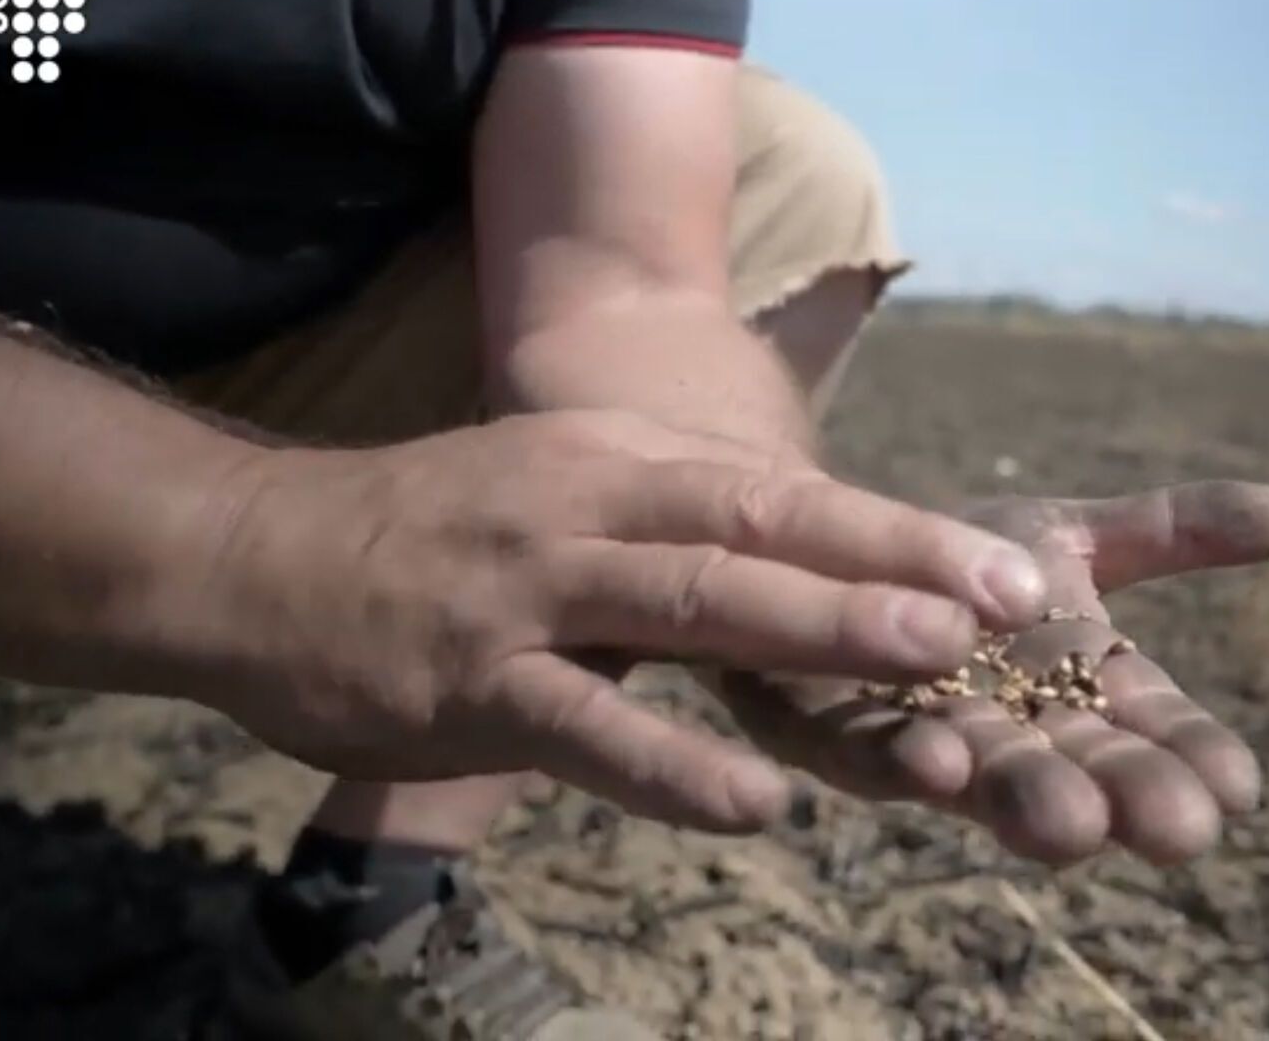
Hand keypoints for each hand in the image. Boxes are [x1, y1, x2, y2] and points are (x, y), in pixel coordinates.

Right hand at [181, 409, 1048, 829]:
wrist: (257, 557)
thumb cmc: (437, 533)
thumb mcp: (565, 491)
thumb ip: (676, 524)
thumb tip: (811, 564)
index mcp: (619, 463)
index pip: (781, 493)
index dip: (900, 532)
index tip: (1011, 574)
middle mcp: (587, 511)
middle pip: (759, 530)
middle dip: (889, 567)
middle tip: (1007, 609)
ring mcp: (528, 594)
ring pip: (688, 607)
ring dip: (812, 633)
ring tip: (924, 667)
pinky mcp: (472, 683)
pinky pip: (586, 728)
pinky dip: (673, 766)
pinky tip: (757, 806)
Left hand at [715, 481, 1268, 865]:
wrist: (831, 551)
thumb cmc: (963, 563)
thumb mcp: (1071, 538)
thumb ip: (1170, 532)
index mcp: (1074, 694)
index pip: (1151, 731)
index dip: (1192, 760)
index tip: (1240, 788)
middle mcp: (1004, 730)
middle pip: (1072, 772)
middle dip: (1120, 800)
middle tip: (1176, 831)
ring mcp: (913, 733)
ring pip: (976, 778)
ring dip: (1022, 800)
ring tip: (1069, 823)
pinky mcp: (817, 719)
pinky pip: (858, 747)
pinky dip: (898, 757)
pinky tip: (933, 756)